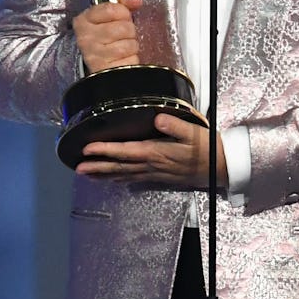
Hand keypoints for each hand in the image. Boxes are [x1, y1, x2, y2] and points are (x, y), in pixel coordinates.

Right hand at [72, 0, 142, 72]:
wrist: (98, 66)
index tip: (121, 17)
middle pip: (124, 27)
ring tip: (121, 48)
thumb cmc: (105, 39)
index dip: (123, 12)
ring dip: (131, 46)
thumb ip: (122, 5)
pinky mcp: (106, 70)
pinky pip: (131, 59)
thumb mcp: (108, 18)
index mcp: (83, 21)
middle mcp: (86, 38)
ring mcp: (95, 55)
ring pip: (129, 44)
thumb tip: (135, 0)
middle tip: (121, 36)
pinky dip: (131, 59)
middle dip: (129, 30)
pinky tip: (122, 59)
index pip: (111, 9)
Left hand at [75, 114, 227, 189]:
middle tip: (78, 168)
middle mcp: (152, 165)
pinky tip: (112, 180)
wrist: (220, 168)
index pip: (125, 151)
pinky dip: (120, 180)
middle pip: (119, 167)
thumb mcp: (193, 132)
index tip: (88, 149)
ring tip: (88, 175)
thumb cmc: (207, 148)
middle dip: (97, 167)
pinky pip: (134, 180)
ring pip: (124, 175)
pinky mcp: (159, 177)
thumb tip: (157, 118)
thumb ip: (175, 125)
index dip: (104, 150)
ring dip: (104, 175)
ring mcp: (155, 173)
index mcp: (157, 152)